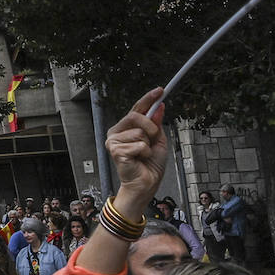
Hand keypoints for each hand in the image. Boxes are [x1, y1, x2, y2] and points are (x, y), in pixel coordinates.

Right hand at [105, 88, 167, 213]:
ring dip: (148, 144)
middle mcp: (116, 132)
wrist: (146, 183)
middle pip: (136, 116)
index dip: (148, 98)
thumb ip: (156, 123)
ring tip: (144, 155)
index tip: (160, 90)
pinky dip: (145, 153)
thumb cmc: (150, 164)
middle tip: (153, 141)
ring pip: (139, 132)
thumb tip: (160, 106)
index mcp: (125, 127)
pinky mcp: (115, 151)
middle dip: (151, 128)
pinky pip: (139, 145)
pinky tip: (138, 160)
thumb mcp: (158, 140)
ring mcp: (113, 141)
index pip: (137, 108)